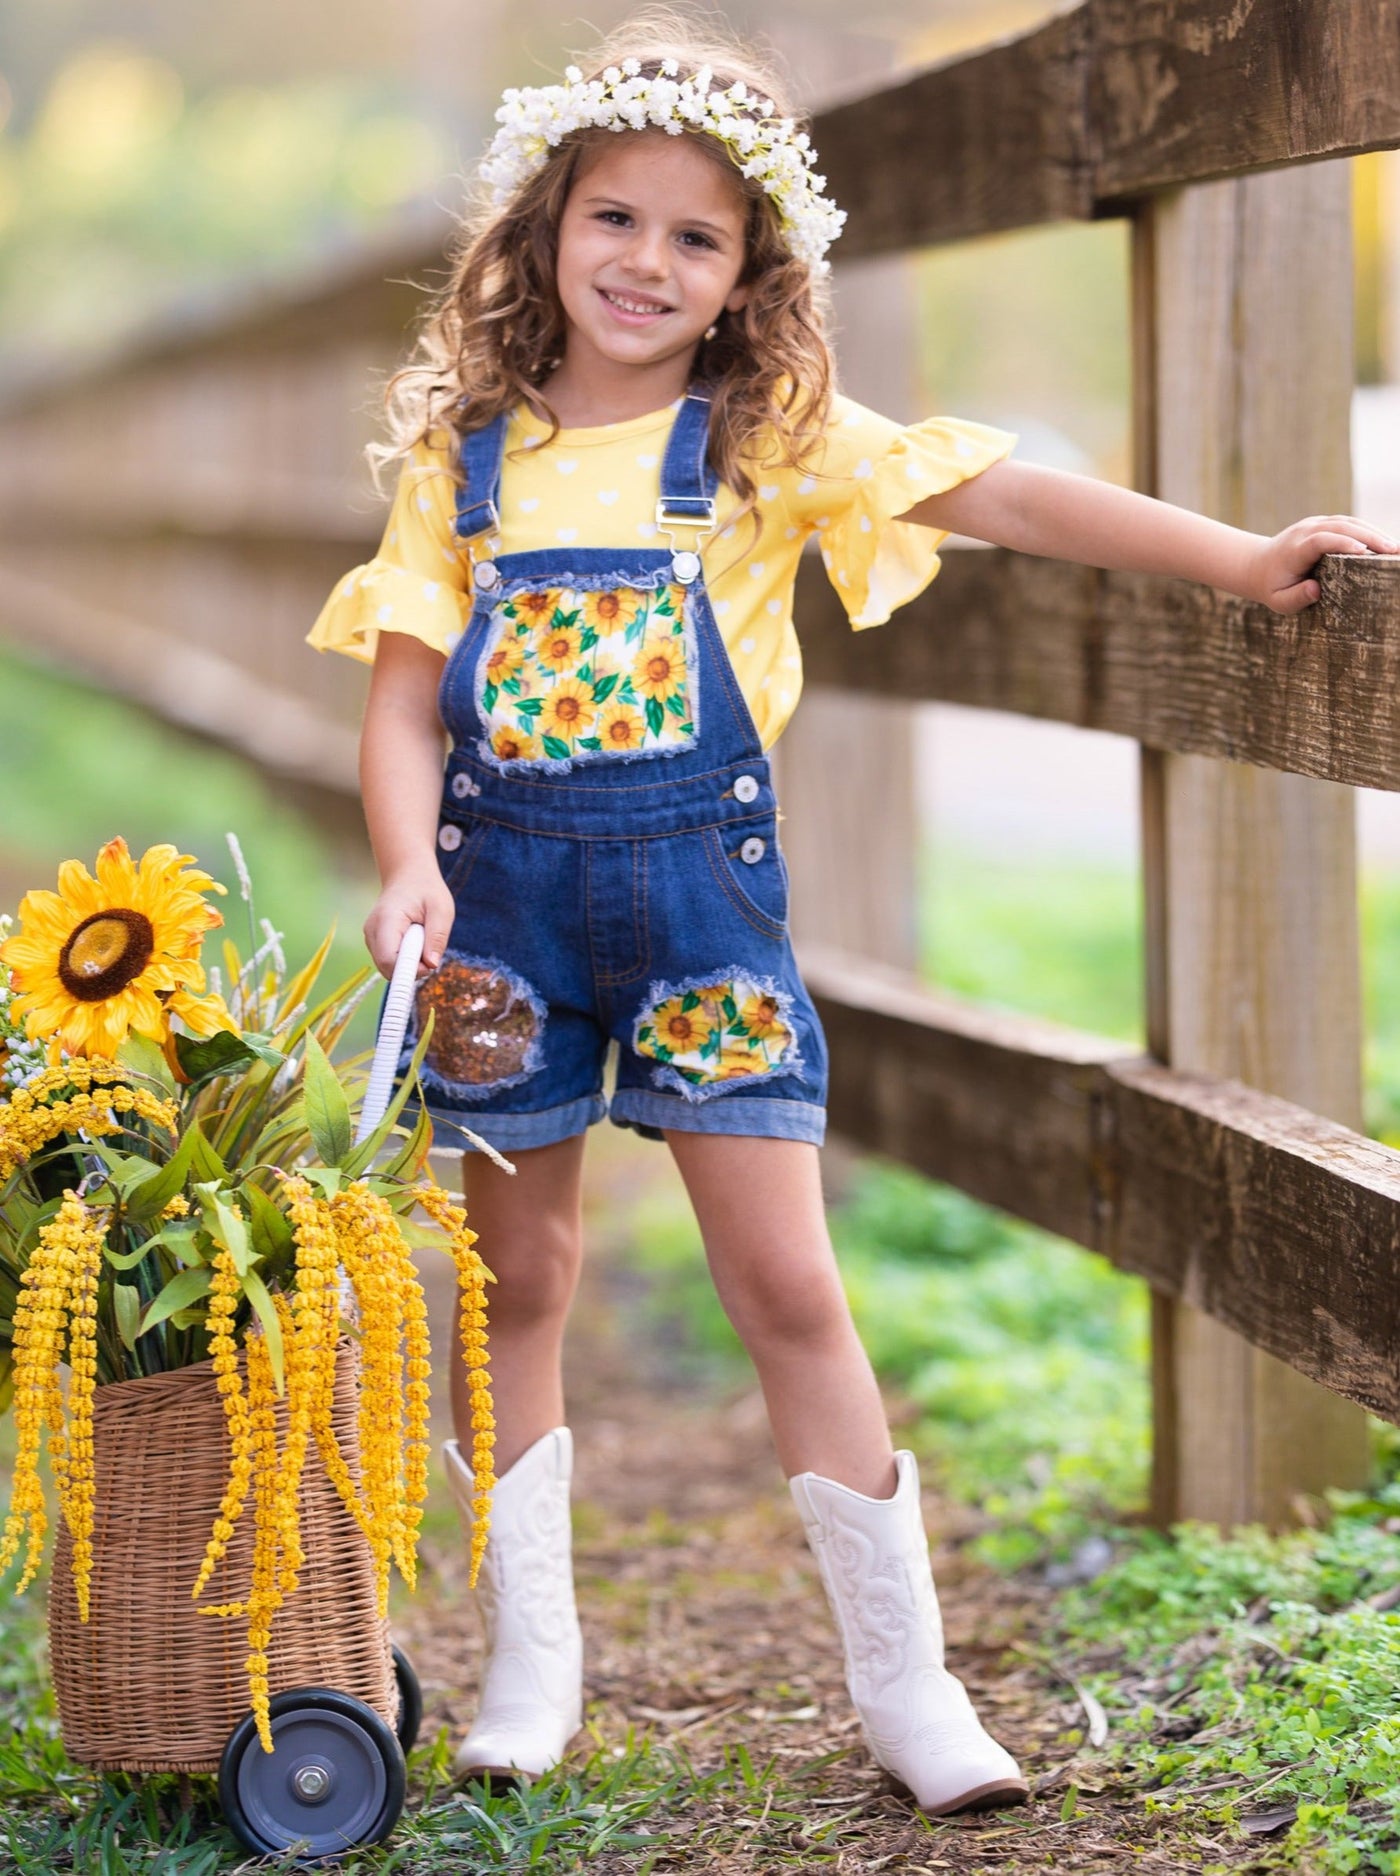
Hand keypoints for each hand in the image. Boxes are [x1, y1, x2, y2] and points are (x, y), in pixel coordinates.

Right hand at [363, 864, 455, 979]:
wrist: (407, 875)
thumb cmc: (426, 890)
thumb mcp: (441, 909)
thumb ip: (437, 937)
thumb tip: (432, 965)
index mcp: (387, 920)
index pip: (389, 960)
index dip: (409, 970)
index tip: (430, 964)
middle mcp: (372, 930)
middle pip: (387, 968)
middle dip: (412, 968)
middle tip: (429, 949)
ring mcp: (370, 937)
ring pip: (388, 967)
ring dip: (410, 962)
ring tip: (421, 938)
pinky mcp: (374, 941)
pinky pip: (390, 961)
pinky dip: (405, 958)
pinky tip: (413, 940)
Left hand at [1248, 515, 1399, 614]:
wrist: (1258, 564)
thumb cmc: (1272, 587)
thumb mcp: (1278, 600)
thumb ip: (1295, 597)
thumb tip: (1316, 589)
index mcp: (1294, 550)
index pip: (1320, 541)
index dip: (1342, 543)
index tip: (1364, 552)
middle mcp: (1305, 531)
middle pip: (1340, 527)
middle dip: (1369, 537)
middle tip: (1394, 551)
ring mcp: (1315, 523)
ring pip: (1348, 521)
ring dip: (1374, 532)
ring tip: (1396, 547)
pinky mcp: (1323, 523)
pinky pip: (1349, 523)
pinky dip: (1368, 530)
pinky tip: (1384, 542)